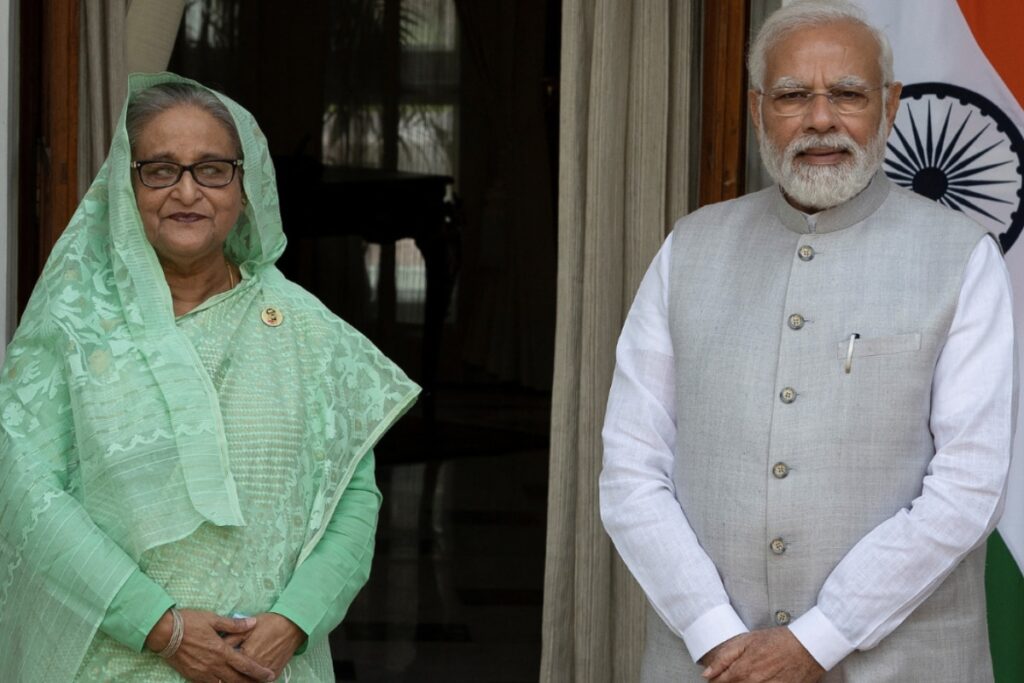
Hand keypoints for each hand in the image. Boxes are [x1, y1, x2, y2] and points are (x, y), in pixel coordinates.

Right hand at [145, 609, 274, 682]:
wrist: (163, 632)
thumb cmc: (189, 622)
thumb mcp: (213, 619)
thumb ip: (234, 624)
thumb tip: (253, 623)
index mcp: (221, 651)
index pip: (245, 665)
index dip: (259, 672)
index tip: (270, 675)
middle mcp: (213, 665)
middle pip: (236, 680)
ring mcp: (202, 673)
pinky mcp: (192, 676)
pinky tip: (224, 682)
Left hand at [223, 612, 306, 679]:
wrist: (292, 625)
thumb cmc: (269, 623)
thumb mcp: (247, 629)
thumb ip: (230, 639)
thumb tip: (215, 648)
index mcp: (246, 656)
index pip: (227, 670)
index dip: (219, 672)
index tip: (213, 671)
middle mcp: (256, 668)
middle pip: (237, 680)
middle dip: (227, 679)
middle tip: (222, 677)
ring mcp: (266, 673)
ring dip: (241, 681)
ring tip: (233, 677)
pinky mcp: (275, 674)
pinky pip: (260, 682)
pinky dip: (253, 681)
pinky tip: (247, 678)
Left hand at [702, 628, 824, 682]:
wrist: (808, 647)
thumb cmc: (778, 641)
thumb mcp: (747, 641)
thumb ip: (724, 657)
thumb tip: (707, 673)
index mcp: (744, 669)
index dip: (715, 681)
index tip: (715, 678)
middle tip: (733, 676)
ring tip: (749, 676)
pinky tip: (757, 680)